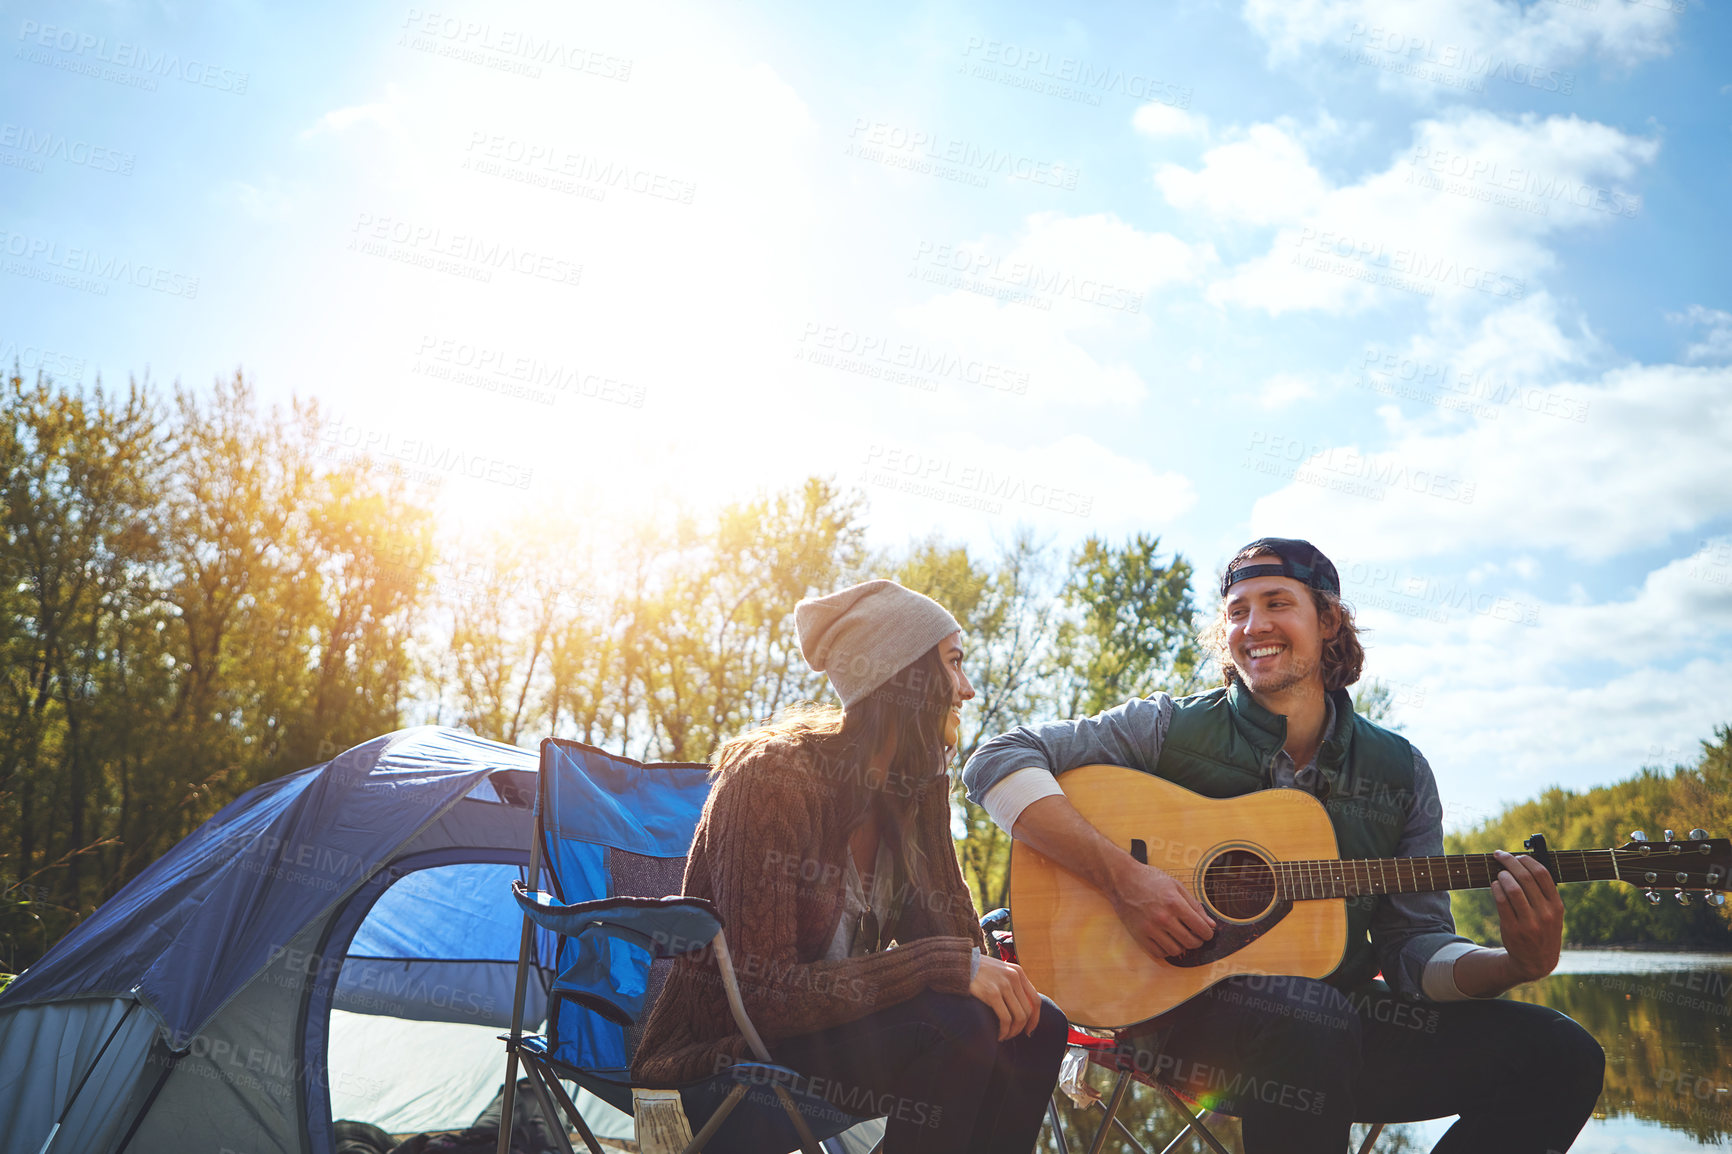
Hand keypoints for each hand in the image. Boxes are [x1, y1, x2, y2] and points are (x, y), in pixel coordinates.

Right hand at [968, 954, 1041, 1040]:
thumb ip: (1011, 983)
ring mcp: (1003, 985)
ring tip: (1004, 1036)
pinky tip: (997, 1035)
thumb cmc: (977, 970)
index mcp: (1018, 972)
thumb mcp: (999, 971)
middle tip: (1013, 1035)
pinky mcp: (992, 993)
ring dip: (1013, 1031)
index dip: (1035, 1018)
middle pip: (1027, 1011)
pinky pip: (1005, 1019)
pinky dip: (1004, 1031)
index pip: (1035, 1000)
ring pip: (1018, 1017)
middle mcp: (1014, 977)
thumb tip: (1022, 1007)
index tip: (1029, 1029)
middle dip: (1022, 1028)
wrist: (958, 963)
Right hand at [1108, 858, 1214, 958]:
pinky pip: (1158, 953)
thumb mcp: (1176, 886)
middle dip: (1197, 941)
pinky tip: (1166, 940)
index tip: (1206, 932)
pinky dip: (1166, 950)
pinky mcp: (1139, 935)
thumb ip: (1194, 905)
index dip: (1208, 933)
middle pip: (1190, 942)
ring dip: (1182, 946)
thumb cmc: (1149, 880)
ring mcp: (1150, 928)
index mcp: (1174, 903)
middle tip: (1195, 936)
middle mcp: (1163, 917)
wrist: (1122, 880)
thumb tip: (1210, 924)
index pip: (1200, 928)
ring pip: (1176, 950)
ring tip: (1180, 937)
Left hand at [1490, 849, 1563, 982]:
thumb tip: (1524, 864)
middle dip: (1510, 862)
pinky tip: (1495, 885)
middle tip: (1500, 855)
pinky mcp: (1513, 929)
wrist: (1536, 962)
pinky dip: (1496, 888)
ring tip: (1500, 873)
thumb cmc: (1543, 930)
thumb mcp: (1553, 914)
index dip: (1528, 861)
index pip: (1543, 875)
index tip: (1518, 855)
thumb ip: (1544, 893)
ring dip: (1503, 876)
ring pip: (1512, 889)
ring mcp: (1529, 923)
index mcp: (1557, 906)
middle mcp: (1545, 914)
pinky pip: (1501, 902)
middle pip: (1525, 878)